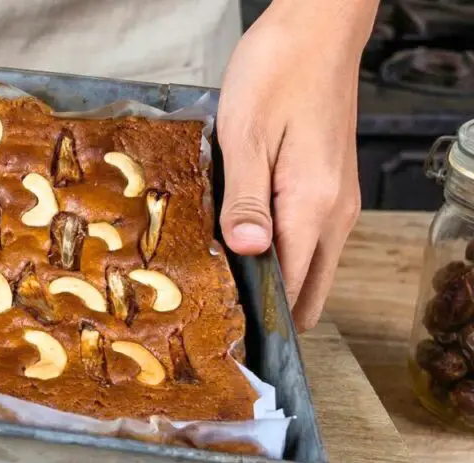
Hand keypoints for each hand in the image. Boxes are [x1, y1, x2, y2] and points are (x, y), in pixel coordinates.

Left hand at [217, 0, 376, 330]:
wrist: (316, 30)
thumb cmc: (277, 74)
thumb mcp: (246, 137)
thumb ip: (246, 200)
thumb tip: (246, 254)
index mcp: (312, 206)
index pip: (293, 287)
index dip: (262, 316)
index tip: (227, 334)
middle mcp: (335, 212)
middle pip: (311, 289)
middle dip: (273, 311)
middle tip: (224, 321)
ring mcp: (337, 199)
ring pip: (311, 264)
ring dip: (277, 280)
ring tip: (227, 290)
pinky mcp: (329, 185)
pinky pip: (309, 237)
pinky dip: (284, 253)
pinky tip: (246, 248)